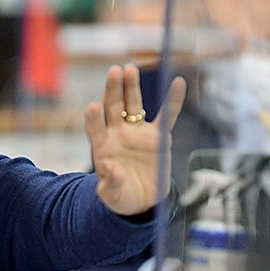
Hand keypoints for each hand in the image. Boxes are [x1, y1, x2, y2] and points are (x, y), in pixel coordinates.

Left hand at [84, 64, 185, 215]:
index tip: (92, 107)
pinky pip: (168, 116)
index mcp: (102, 146)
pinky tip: (177, 82)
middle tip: (114, 71)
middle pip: (113, 107)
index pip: (95, 127)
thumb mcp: (112, 195)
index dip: (93, 118)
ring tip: (130, 69)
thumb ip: (110, 183)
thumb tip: (110, 168)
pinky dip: (173, 101)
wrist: (141, 201)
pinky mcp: (158, 137)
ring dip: (132, 87)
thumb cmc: (121, 196)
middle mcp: (118, 134)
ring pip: (134, 105)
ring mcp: (138, 133)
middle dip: (113, 90)